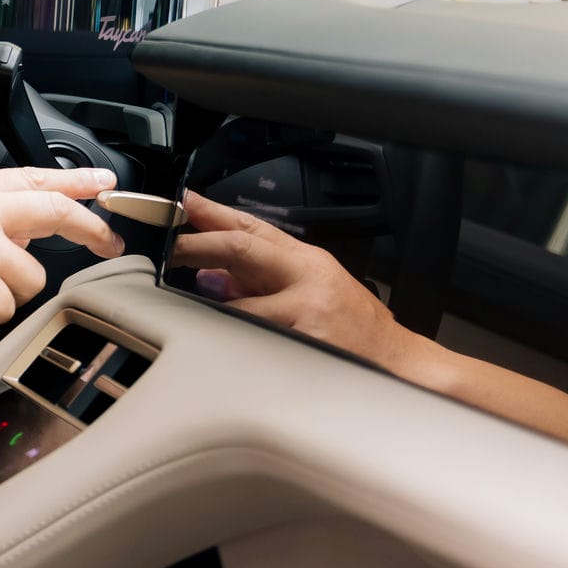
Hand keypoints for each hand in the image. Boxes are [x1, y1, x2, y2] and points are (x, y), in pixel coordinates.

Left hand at [172, 193, 419, 367]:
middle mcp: (307, 278)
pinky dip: (235, 338)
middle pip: (243, 249)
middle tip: (168, 247)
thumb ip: (259, 281)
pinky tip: (224, 342)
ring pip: (241, 302)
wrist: (400, 363)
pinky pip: (255, 338)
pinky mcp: (306, 342)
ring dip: (213, 306)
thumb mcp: (310, 291)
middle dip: (198, 244)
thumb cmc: (355, 328)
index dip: (212, 213)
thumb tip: (209, 274)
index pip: (252, 228)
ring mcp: (307, 310)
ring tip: (191, 306)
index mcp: (306, 261)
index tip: (182, 203)